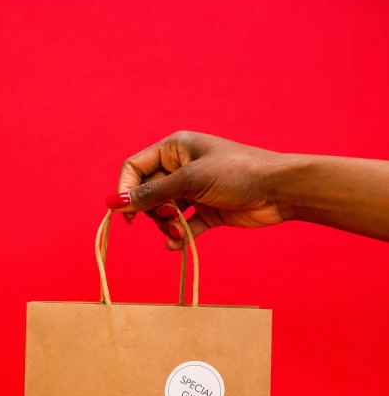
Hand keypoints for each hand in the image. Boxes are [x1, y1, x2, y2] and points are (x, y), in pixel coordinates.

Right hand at [106, 131, 286, 249]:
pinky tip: (178, 246)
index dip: (127, 190)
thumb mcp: (190, 180)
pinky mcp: (206, 212)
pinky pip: (182, 226)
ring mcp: (194, 191)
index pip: (135, 168)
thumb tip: (116, 202)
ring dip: (167, 226)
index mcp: (175, 149)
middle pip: (148, 194)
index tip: (125, 214)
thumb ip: (152, 194)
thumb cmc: (236, 173)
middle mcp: (181, 168)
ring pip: (164, 213)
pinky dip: (179, 237)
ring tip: (180, 233)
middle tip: (168, 217)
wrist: (278, 190)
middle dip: (152, 211)